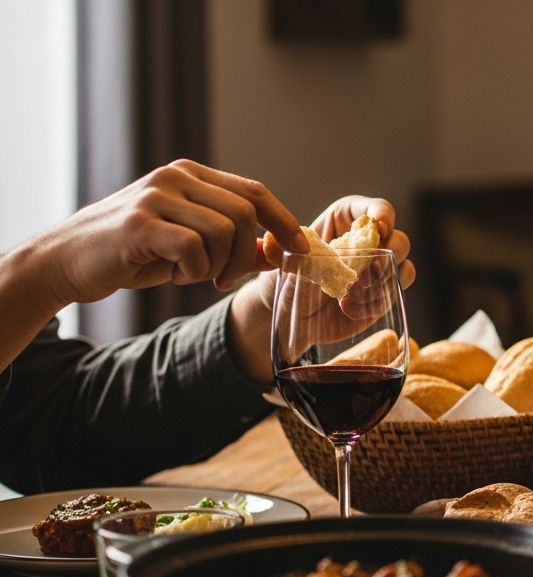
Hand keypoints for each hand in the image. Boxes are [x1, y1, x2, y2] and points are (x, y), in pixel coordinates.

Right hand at [36, 160, 306, 303]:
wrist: (68, 261)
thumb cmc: (134, 254)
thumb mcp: (191, 246)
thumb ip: (233, 245)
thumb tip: (278, 253)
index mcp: (192, 176)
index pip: (255, 192)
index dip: (283, 222)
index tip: (299, 250)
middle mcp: (176, 177)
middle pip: (246, 213)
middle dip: (246, 255)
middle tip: (224, 279)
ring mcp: (156, 196)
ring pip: (224, 232)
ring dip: (216, 266)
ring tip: (189, 274)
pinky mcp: (140, 223)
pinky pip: (194, 249)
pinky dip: (192, 272)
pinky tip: (172, 274)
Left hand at [229, 196, 414, 383]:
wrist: (288, 312)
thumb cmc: (287, 278)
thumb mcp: (289, 260)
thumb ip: (308, 253)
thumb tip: (320, 251)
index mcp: (346, 221)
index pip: (377, 209)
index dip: (383, 215)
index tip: (378, 228)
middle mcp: (369, 243)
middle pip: (400, 240)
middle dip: (389, 255)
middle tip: (368, 271)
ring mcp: (380, 270)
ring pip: (404, 267)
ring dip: (383, 282)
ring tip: (351, 294)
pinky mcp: (383, 295)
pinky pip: (395, 294)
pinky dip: (376, 302)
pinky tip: (348, 308)